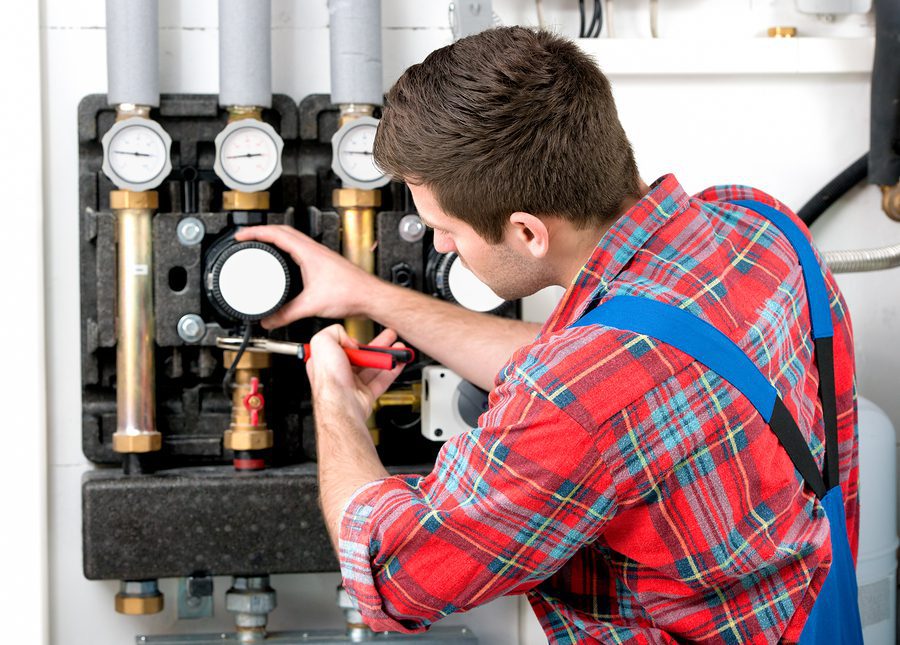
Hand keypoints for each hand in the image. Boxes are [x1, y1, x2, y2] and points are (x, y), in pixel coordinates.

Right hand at [234, 225, 381, 328]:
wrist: (371, 297)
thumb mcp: (311, 305)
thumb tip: (269, 320)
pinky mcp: (325, 265)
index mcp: (308, 252)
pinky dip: (287, 252)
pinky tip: (286, 264)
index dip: (255, 232)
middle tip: (246, 238)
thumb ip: (286, 314)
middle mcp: (315, 250)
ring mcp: (320, 256)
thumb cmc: (351, 293)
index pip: (276, 233)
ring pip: (293, 240)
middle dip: (262, 232)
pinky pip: (301, 251)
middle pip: (283, 232)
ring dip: (275, 240)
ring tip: (261, 246)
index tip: (240, 235)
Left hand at [307, 325, 405, 422]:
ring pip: (373, 368)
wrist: (341, 404)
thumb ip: (334, 332)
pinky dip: (393, 371)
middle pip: (361, 356)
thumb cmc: (329, 379)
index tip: (361, 337)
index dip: (352, 340)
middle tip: (389, 336)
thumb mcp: (322, 342)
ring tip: (399, 348)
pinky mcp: (365, 395)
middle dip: (377, 345)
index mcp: (325, 361)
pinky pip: (382, 381)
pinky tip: (399, 362)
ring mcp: (352, 384)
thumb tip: (349, 339)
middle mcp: (338, 373)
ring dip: (387, 356)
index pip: (340, 346)